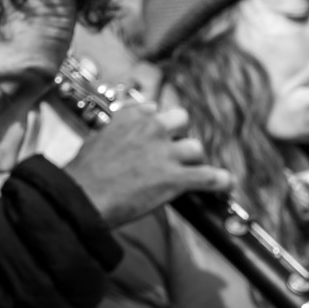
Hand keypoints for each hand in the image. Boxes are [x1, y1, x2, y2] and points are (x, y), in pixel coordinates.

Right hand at [62, 101, 230, 227]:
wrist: (83, 197)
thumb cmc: (83, 174)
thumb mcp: (95, 140)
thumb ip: (114, 134)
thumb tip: (117, 138)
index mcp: (130, 117)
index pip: (154, 109)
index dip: (157, 125)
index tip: (156, 135)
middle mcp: (151, 129)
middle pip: (181, 120)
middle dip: (179, 135)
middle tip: (173, 152)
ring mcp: (165, 152)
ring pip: (195, 148)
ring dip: (193, 160)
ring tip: (189, 172)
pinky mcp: (175, 177)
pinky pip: (209, 176)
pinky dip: (219, 181)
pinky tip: (225, 184)